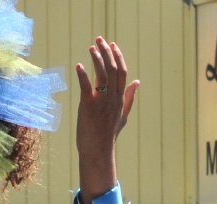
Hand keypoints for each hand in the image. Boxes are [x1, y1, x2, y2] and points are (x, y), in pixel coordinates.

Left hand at [75, 37, 138, 200]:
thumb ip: (129, 97)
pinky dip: (83, 75)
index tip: (112, 44)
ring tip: (91, 47)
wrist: (98, 151)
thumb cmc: (108, 134)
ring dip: (97, 59)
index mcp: (120, 99)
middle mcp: (113, 98)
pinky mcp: (88, 107)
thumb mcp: (123, 115)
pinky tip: (79, 65)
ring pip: (102, 75)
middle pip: (113, 70)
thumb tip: (138, 82)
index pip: (122, 72)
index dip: (118, 56)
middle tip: (99, 39)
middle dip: (107, 52)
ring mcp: (101, 102)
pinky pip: (87, 87)